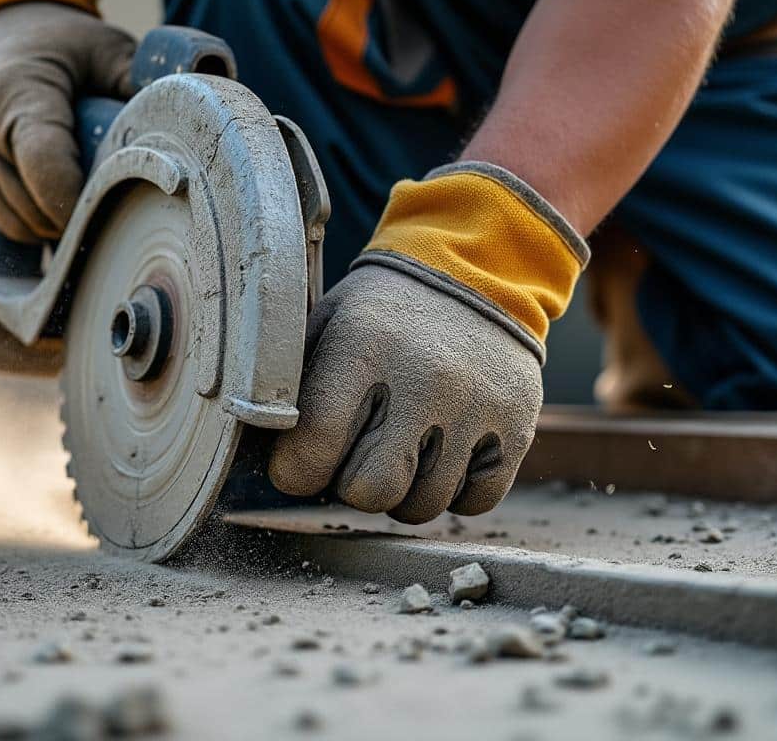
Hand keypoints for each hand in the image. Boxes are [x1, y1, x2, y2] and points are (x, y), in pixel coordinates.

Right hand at [0, 1, 135, 242]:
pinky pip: (3, 217)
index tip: (111, 214)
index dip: (75, 201)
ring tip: (95, 221)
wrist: (8, 26)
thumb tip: (180, 124)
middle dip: (73, 221)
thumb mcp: (107, 47)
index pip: (44, 165)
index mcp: (19, 94)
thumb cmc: (63, 39)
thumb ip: (138, 83)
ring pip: (15, 219)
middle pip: (31, 203)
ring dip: (53, 230)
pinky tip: (66, 220)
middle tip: (119, 221)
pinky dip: (34, 226)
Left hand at [269, 264, 542, 523]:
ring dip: (404, 490)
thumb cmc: (383, 313)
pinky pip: (476, 502)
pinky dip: (454, 490)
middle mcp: (424, 380)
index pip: (313, 449)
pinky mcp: (517, 426)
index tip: (302, 460)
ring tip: (403, 446)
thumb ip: (291, 386)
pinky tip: (443, 452)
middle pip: (370, 491)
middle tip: (359, 452)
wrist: (476, 272)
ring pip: (423, 505)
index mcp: (362, 349)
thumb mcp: (326, 324)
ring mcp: (476, 406)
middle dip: (353, 485)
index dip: (296, 470)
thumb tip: (258, 455)